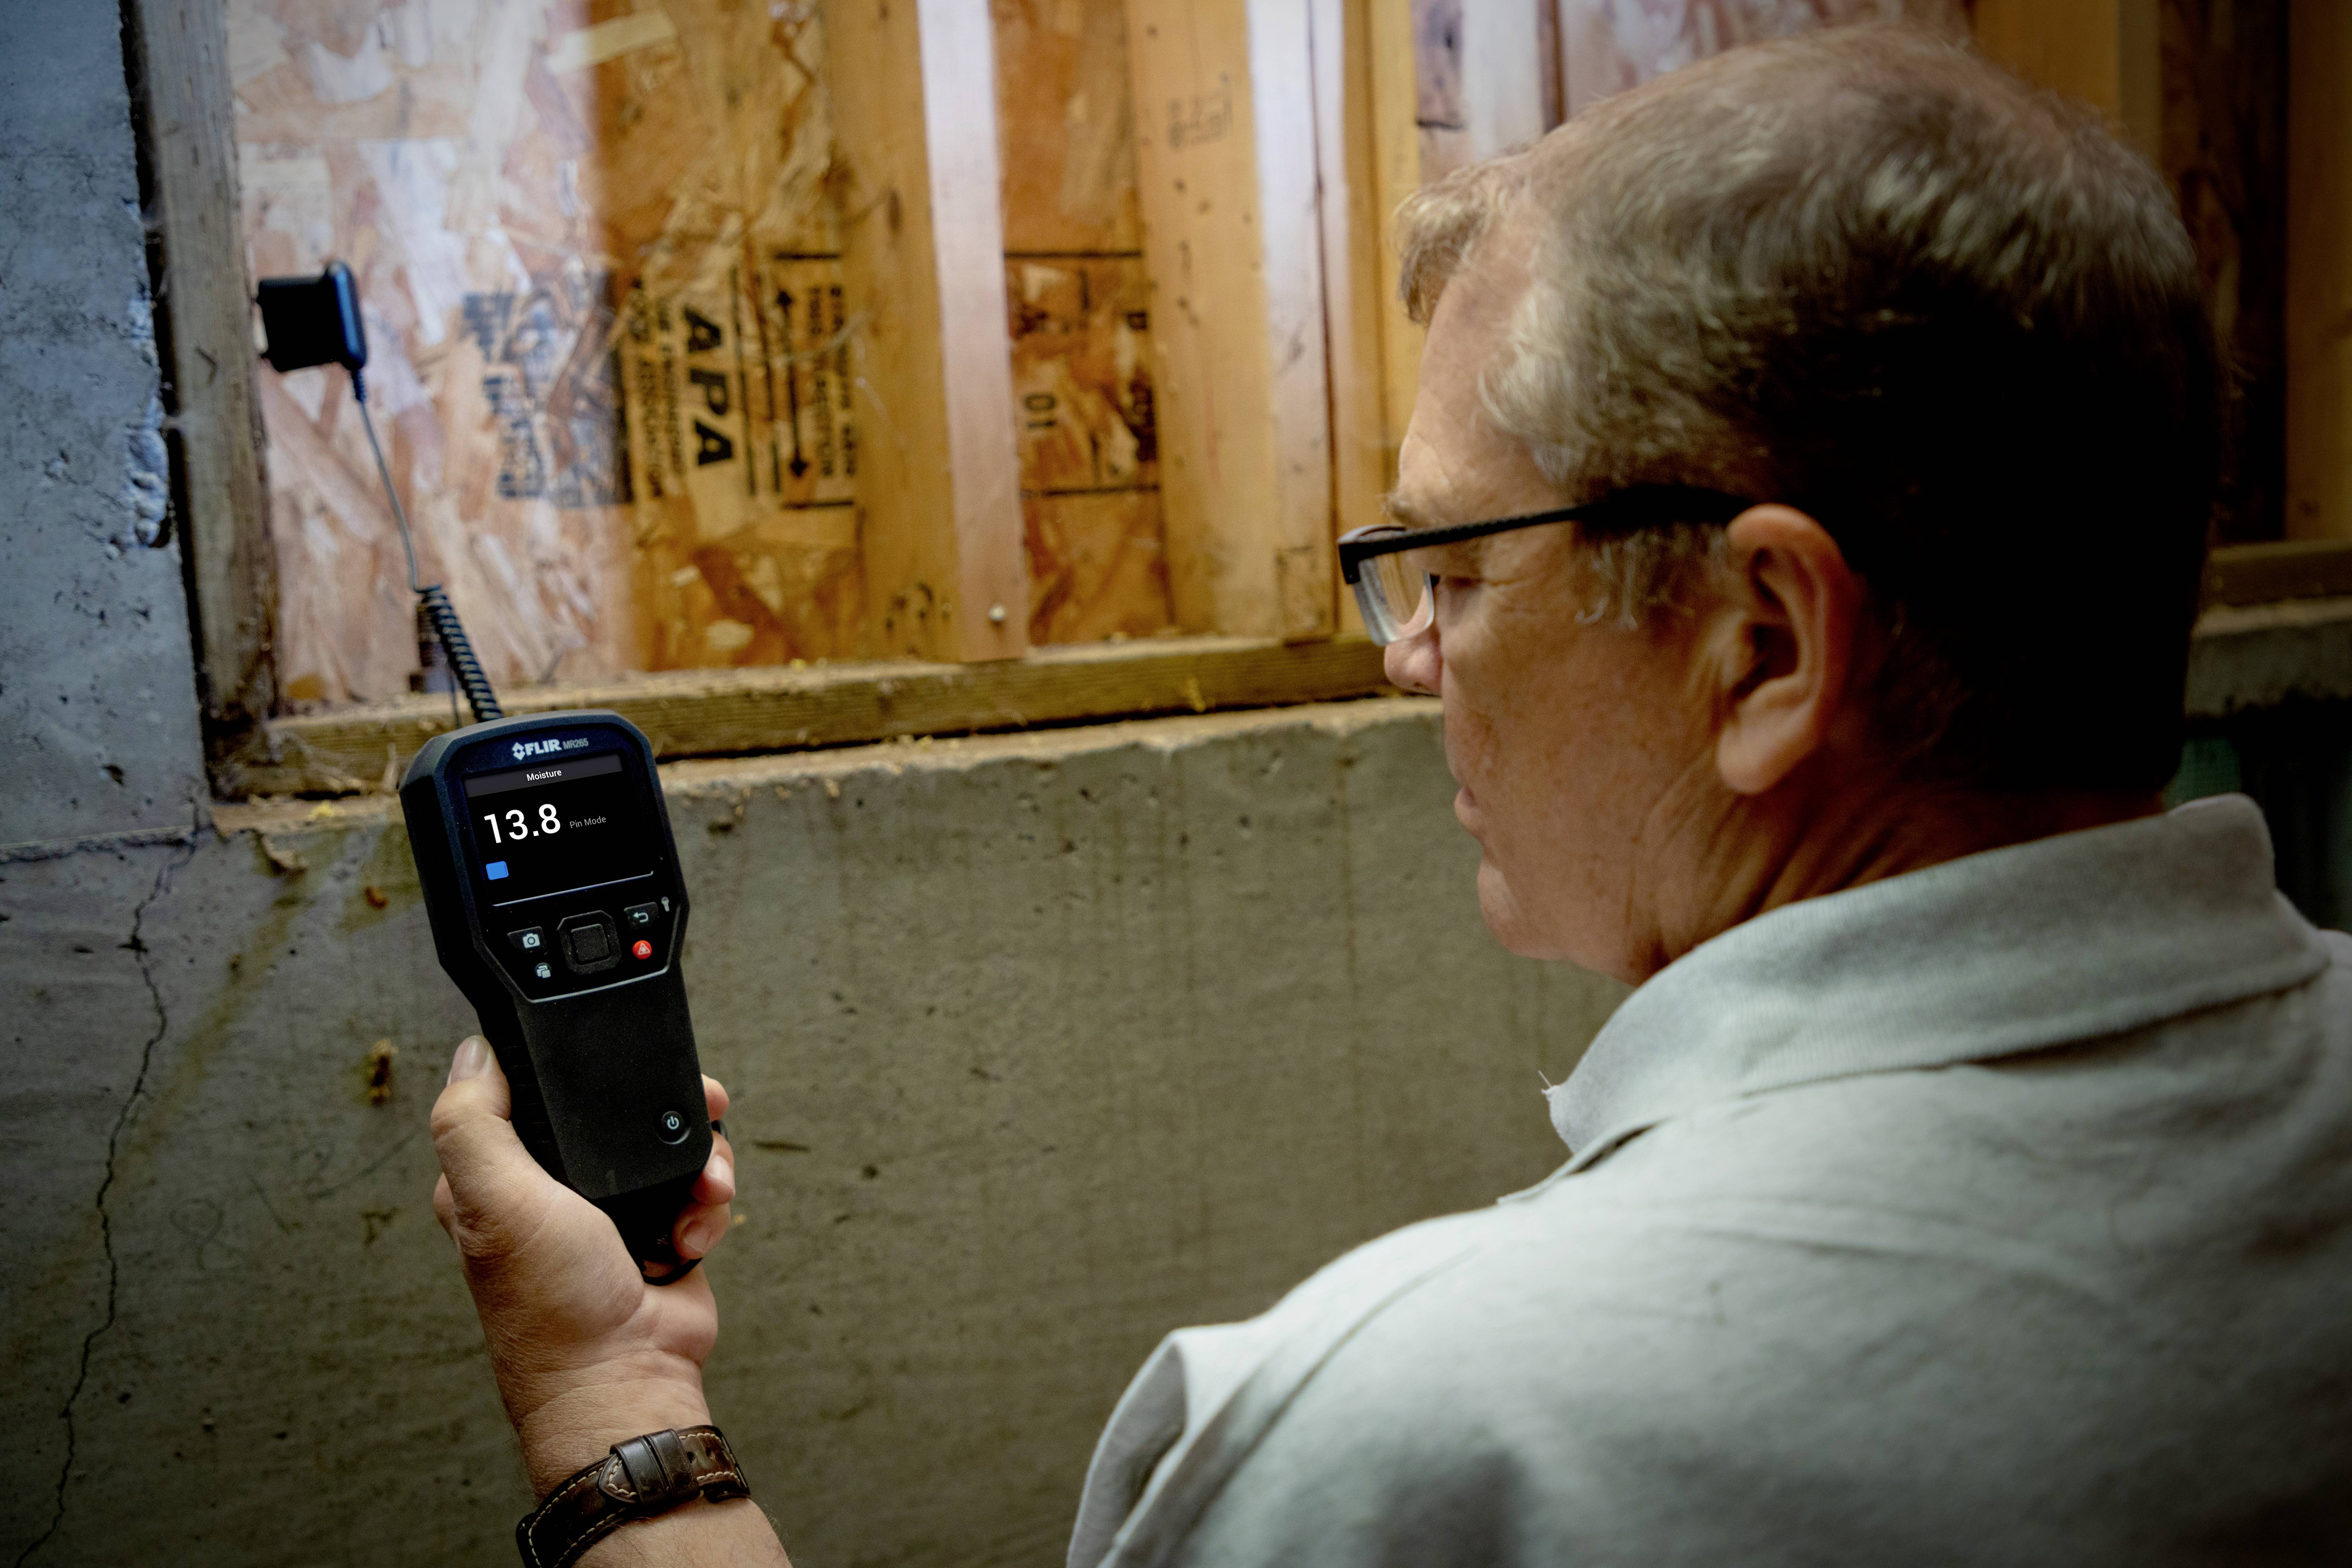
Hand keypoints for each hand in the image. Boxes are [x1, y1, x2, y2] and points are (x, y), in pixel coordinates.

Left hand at [431, 1036, 738, 1494]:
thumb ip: (473, 1122)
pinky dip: (706, 1205)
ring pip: (666, 1144)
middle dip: (662, 1110)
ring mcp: (612, 1211)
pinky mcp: (661, 1230)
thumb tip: (473, 1051)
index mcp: (498, 1174)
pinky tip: (691, 1233)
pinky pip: (697, 1188)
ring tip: (700, 1187)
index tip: (615, 1057)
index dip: (574, 1070)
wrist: (627, 1375)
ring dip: (698, 1159)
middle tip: (697, 1109)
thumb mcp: (494, 1200)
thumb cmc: (554, 1305)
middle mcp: (553, 1190)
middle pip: (614, 1112)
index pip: (533, 1091)